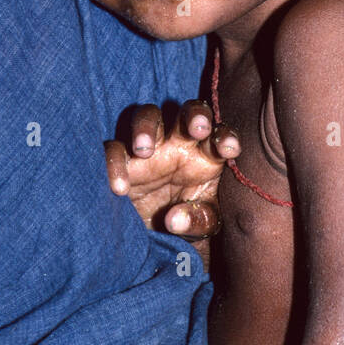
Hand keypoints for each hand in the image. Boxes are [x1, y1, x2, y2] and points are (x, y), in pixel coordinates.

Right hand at [104, 101, 239, 239]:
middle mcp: (180, 142)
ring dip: (146, 127)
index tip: (229, 149)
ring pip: (148, 115)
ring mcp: (150, 146)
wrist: (155, 233)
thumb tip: (174, 220)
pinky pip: (114, 148)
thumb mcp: (200, 223)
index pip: (219, 135)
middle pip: (189, 111)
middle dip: (195, 115)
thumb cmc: (187, 218)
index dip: (225, 137)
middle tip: (197, 129)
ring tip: (145, 151)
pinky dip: (114, 163)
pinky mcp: (122, 158)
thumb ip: (197, 221)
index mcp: (206, 154)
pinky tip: (121, 188)